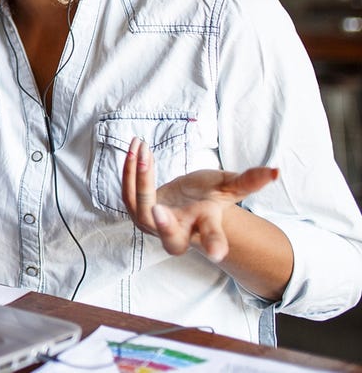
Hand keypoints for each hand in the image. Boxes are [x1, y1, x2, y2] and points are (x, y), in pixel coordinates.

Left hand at [122, 136, 278, 262]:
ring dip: (141, 178)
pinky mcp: (136, 212)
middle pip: (171, 239)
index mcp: (205, 227)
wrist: (184, 204)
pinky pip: (128, 193)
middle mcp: (180, 231)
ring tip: (143, 150)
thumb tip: (276, 171)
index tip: (217, 253)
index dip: (214, 245)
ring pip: (142, 208)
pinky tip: (136, 150)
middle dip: (165, 227)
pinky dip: (131, 171)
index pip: (212, 238)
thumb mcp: (228, 187)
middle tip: (158, 209)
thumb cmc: (209, 198)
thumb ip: (249, 181)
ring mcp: (155, 225)